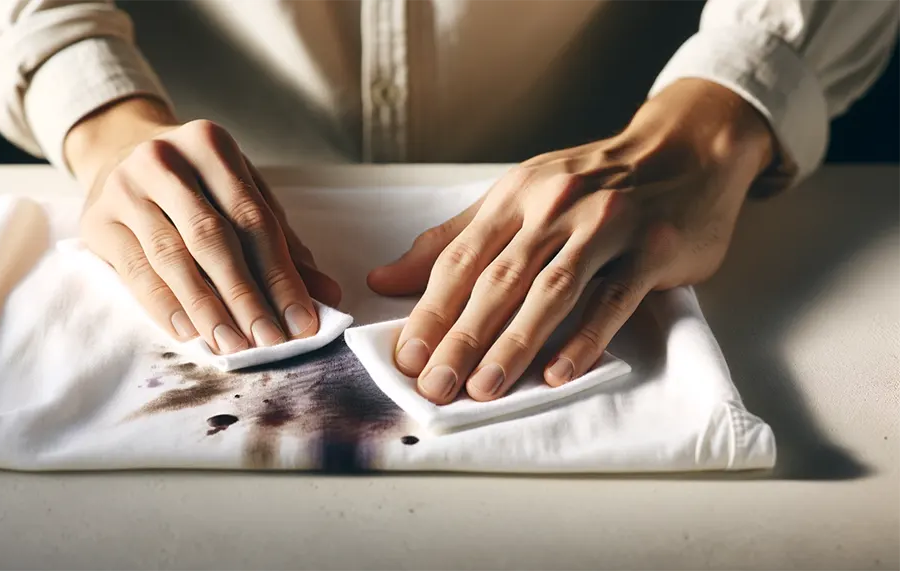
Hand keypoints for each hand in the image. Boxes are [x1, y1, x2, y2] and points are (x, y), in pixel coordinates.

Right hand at [66, 97, 340, 352]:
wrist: (118, 152)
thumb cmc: (196, 183)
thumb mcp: (241, 196)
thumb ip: (282, 245)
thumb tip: (327, 295)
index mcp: (211, 144)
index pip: (254, 219)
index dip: (281, 274)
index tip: (302, 320)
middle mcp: (164, 159)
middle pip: (213, 239)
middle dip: (246, 297)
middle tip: (270, 341)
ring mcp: (124, 188)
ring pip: (173, 258)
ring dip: (207, 308)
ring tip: (234, 346)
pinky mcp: (96, 221)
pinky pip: (136, 271)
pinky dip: (165, 306)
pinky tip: (190, 332)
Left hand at [368, 79, 774, 403]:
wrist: (687, 148)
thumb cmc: (593, 182)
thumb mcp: (518, 196)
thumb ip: (453, 240)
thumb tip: (383, 281)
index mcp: (516, 195)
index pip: (461, 259)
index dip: (430, 310)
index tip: (408, 356)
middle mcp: (555, 206)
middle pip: (499, 280)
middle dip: (461, 338)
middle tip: (435, 385)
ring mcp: (606, 226)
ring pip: (550, 291)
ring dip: (513, 344)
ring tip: (483, 389)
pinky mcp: (652, 249)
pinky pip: (612, 299)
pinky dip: (584, 339)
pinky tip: (557, 373)